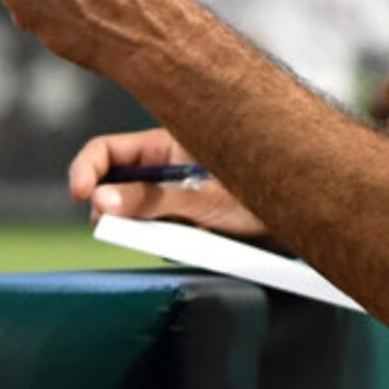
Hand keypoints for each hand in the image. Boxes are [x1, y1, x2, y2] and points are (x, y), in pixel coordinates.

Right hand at [69, 126, 270, 240]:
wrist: (308, 217)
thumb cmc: (264, 194)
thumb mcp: (204, 197)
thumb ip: (152, 200)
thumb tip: (102, 202)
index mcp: (166, 144)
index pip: (109, 152)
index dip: (87, 170)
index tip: (80, 195)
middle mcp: (167, 166)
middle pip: (116, 182)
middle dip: (106, 204)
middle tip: (107, 227)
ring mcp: (176, 194)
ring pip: (137, 209)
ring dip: (139, 226)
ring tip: (165, 235)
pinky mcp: (188, 221)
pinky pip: (159, 231)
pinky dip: (161, 241)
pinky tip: (182, 244)